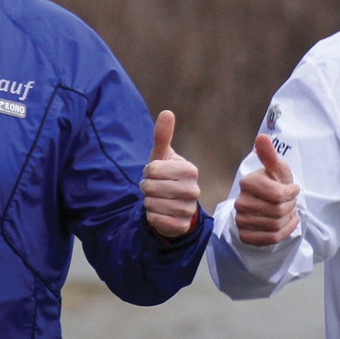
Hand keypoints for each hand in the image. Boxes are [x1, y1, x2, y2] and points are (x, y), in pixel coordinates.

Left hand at [140, 110, 201, 238]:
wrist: (172, 206)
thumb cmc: (165, 177)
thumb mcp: (162, 156)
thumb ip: (162, 136)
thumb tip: (167, 112)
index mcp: (190, 170)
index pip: (152, 169)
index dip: (147, 172)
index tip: (155, 174)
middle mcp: (193, 190)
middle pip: (151, 187)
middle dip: (146, 188)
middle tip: (153, 188)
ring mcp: (189, 209)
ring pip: (152, 204)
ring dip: (148, 203)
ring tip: (157, 200)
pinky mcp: (182, 225)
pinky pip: (156, 220)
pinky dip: (151, 216)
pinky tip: (159, 213)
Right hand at [234, 135, 299, 245]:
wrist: (266, 204)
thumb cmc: (274, 184)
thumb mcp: (277, 169)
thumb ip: (270, 155)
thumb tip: (262, 137)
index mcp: (248, 182)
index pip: (278, 195)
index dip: (291, 193)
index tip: (293, 189)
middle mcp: (240, 202)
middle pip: (278, 211)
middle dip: (290, 207)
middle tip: (290, 202)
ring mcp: (241, 219)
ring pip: (275, 226)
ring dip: (288, 220)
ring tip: (287, 212)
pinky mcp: (245, 235)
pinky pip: (271, 238)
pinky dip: (284, 232)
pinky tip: (286, 223)